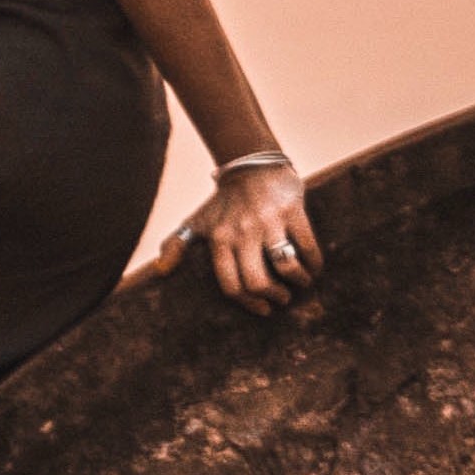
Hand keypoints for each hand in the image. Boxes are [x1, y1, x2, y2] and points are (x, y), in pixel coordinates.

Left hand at [135, 158, 319, 309]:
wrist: (251, 166)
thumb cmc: (223, 202)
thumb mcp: (197, 222)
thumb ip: (177, 245)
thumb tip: (161, 271)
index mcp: (219, 240)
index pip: (231, 284)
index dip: (248, 303)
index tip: (263, 309)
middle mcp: (242, 233)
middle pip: (257, 281)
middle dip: (273, 297)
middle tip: (282, 299)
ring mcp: (268, 222)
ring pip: (285, 265)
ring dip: (298, 281)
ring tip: (300, 282)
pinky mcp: (292, 212)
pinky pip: (307, 246)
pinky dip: (314, 263)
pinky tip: (313, 267)